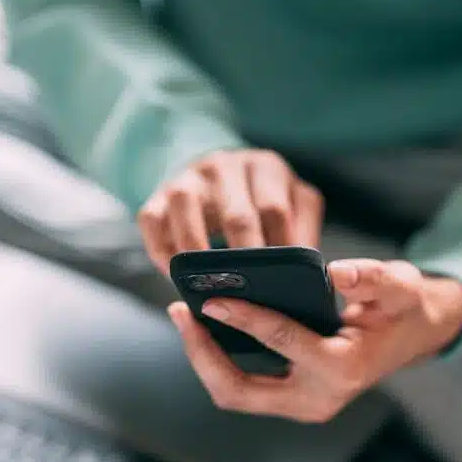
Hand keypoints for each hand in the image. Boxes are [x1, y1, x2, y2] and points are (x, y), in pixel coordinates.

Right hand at [138, 149, 323, 274]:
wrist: (217, 172)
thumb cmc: (259, 198)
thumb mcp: (292, 203)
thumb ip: (303, 231)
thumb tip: (309, 274)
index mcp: (265, 167)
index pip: (275, 210)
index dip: (279, 251)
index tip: (281, 284)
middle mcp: (225, 165)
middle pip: (236, 215)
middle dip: (243, 261)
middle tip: (249, 296)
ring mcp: (189, 177)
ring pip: (186, 210)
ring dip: (196, 255)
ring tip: (207, 288)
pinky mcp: (159, 192)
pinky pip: (152, 220)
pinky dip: (161, 251)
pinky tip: (174, 275)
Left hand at [167, 259, 461, 422]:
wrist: (410, 338)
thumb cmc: (401, 310)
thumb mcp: (400, 287)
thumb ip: (374, 279)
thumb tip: (336, 273)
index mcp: (342, 369)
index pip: (281, 341)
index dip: (243, 318)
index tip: (211, 298)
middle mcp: (317, 398)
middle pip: (239, 390)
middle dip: (203, 354)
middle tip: (181, 313)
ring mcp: (302, 404)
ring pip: (235, 394)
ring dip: (205, 360)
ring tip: (186, 319)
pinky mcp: (292, 399)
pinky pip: (244, 388)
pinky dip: (220, 363)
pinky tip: (209, 330)